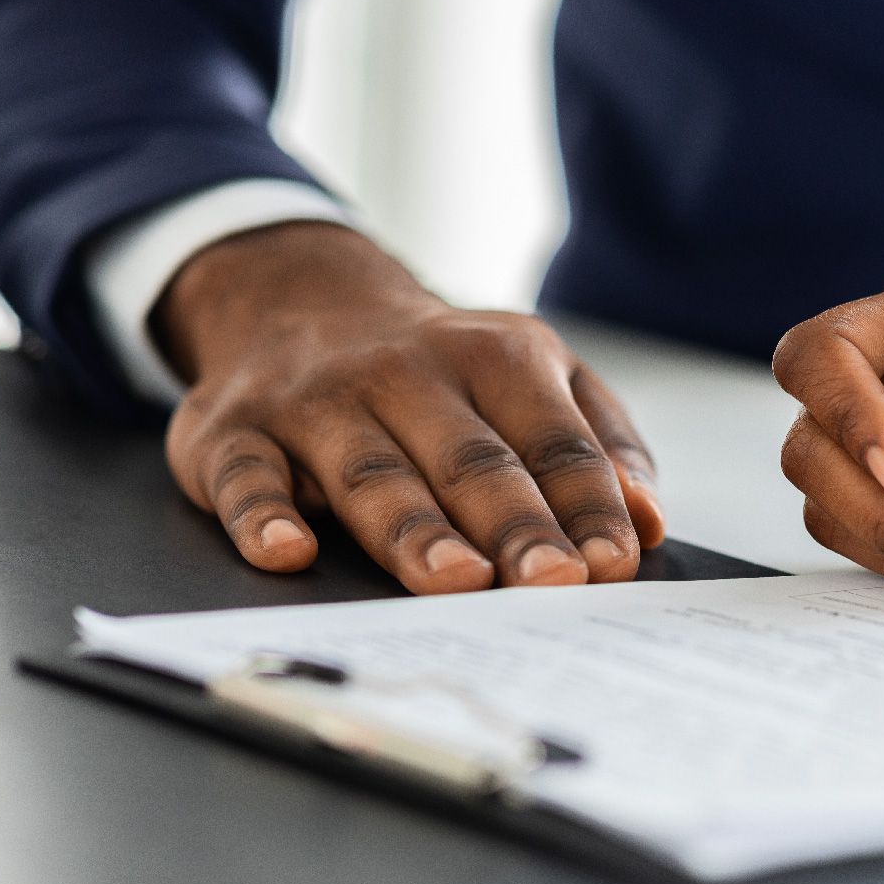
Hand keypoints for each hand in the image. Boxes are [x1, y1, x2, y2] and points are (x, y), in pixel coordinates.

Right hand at [155, 222, 663, 592]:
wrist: (298, 301)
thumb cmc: (442, 373)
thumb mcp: (536, 376)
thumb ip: (600, 442)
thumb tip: (648, 519)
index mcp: (496, 357)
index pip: (553, 440)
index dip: (586, 502)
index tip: (613, 563)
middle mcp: (405, 372)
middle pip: (470, 460)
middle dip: (514, 524)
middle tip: (550, 582)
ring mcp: (317, 402)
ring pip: (373, 474)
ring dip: (415, 529)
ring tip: (456, 580)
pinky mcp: (235, 433)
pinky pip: (247, 477)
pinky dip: (263, 515)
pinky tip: (289, 552)